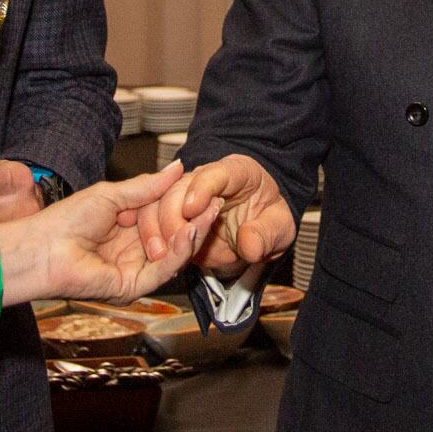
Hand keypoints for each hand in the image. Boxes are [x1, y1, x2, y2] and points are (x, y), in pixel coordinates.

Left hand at [0, 167, 213, 304]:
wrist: (41, 247)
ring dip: (193, 235)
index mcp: (127, 228)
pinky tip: (190, 232)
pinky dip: (180, 252)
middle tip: (215, 202)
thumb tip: (179, 167)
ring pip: (173, 256)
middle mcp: (133, 251)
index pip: (165, 218)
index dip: (184, 205)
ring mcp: (134, 269)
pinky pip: (163, 271)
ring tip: (209, 213)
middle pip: (173, 237)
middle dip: (195, 221)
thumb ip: (148, 186)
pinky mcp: (132, 287)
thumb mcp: (113, 195)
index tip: (204, 189)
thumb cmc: (65, 221)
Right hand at [133, 154, 295, 277]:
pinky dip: (152, 242)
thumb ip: (267, 234)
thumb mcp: (280, 227)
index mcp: (236, 173)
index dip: (201, 188)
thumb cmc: (269, 220)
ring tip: (164, 254)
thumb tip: (249, 245)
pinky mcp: (173, 220)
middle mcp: (204, 181)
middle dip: (173, 217)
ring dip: (156, 231)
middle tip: (179, 242)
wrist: (258, 230)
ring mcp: (185, 199)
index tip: (192, 209)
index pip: (215, 173)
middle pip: (177, 189)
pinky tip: (159, 258)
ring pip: (157, 205)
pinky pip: (153, 226)